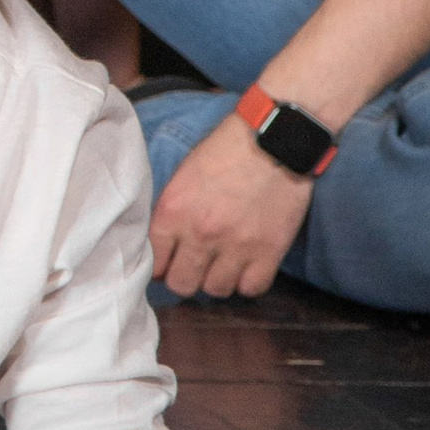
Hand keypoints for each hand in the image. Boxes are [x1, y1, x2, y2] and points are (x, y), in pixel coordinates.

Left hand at [148, 112, 316, 299]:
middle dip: (186, 277)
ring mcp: (235, 246)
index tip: (171, 262)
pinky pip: (251, 288)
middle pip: (181, 284)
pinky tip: (247, 266)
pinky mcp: (268, 251)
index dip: (162, 265)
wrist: (275, 138)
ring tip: (224, 263)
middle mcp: (200, 233)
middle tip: (196, 265)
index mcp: (173, 211)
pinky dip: (248, 281)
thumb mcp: (184, 176)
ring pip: (215, 290)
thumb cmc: (226, 151)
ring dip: (218, 279)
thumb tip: (164, 246)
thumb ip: (172, 212)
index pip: (154, 263)